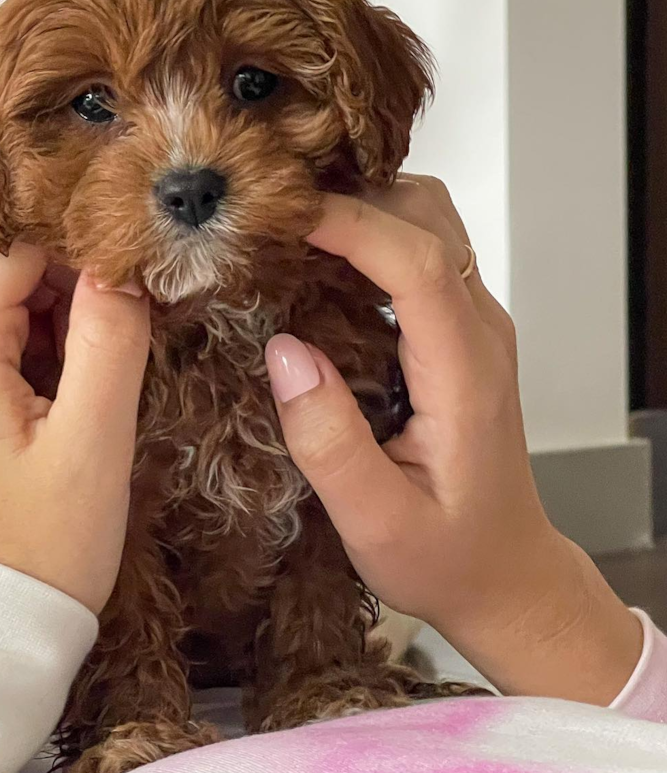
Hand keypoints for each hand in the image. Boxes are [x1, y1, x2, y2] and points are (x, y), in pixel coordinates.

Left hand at [0, 244, 149, 614]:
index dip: (84, 246)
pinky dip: (34, 347)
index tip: (138, 278)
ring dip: (58, 319)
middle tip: (128, 336)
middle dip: (74, 285)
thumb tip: (123, 261)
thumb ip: (111, 336)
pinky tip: (65, 395)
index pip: (19, 239)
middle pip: (7, 263)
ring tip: (97, 378)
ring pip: (1, 297)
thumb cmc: (41, 547)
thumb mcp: (94, 441)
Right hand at [265, 176, 641, 703]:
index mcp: (465, 372)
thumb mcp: (377, 524)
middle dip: (348, 197)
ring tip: (282, 229)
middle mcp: (479, 330)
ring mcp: (473, 325)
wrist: (506, 574)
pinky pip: (417, 252)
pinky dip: (365, 235)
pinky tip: (314, 260)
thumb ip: (329, 443)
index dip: (348, 223)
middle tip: (267, 215)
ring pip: (425, 222)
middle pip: (427, 217)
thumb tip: (283, 350)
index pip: (417, 261)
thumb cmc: (446, 558)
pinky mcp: (457, 331)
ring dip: (357, 209)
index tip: (274, 216)